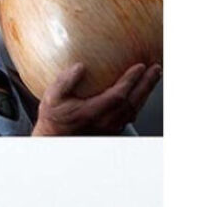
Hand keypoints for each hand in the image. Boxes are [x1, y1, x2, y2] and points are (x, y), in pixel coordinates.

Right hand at [32, 62, 161, 135]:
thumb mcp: (51, 98)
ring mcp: (109, 129)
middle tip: (155, 69)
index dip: (130, 81)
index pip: (117, 96)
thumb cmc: (52, 119)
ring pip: (133, 111)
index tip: (139, 66)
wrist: (53, 139)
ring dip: (145, 94)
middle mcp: (103, 123)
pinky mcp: (110, 132)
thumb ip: (64, 81)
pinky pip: (130, 116)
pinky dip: (138, 103)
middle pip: (132, 103)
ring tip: (153, 78)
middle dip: (146, 85)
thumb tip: (79, 66)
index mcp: (91, 113)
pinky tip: (140, 95)